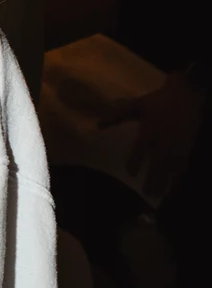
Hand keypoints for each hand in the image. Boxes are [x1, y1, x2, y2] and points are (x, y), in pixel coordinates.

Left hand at [98, 71, 205, 197]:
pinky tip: (174, 185)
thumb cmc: (159, 100)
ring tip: (158, 194)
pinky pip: (183, 162)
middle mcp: (165, 137)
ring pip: (171, 165)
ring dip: (165, 180)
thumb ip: (118, 115)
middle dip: (154, 178)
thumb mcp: (137, 105)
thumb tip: (98, 125)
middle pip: (159, 161)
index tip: (131, 174)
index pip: (142, 147)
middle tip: (148, 194)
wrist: (188, 92)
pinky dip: (178, 174)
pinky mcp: (188, 144)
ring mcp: (178, 142)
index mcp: (151, 127)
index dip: (136, 160)